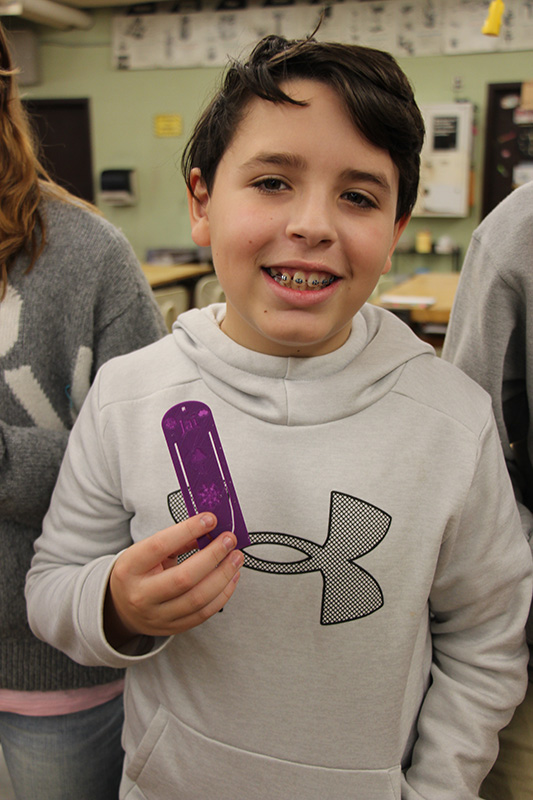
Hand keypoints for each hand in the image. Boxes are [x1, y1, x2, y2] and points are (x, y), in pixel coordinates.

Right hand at [104, 513, 242, 647]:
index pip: (160, 546)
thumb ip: (176, 540)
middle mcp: (141, 595)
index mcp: (130, 568)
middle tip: (229, 540)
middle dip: (213, 556)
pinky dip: (223, 593)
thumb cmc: (139, 572)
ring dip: (224, 575)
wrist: (121, 608)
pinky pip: (204, 613)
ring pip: (198, 599)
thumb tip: (209, 528)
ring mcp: (157, 615)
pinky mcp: (173, 628)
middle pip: (184, 578)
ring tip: (236, 557)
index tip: (210, 519)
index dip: (188, 530)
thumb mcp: (147, 551)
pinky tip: (232, 576)